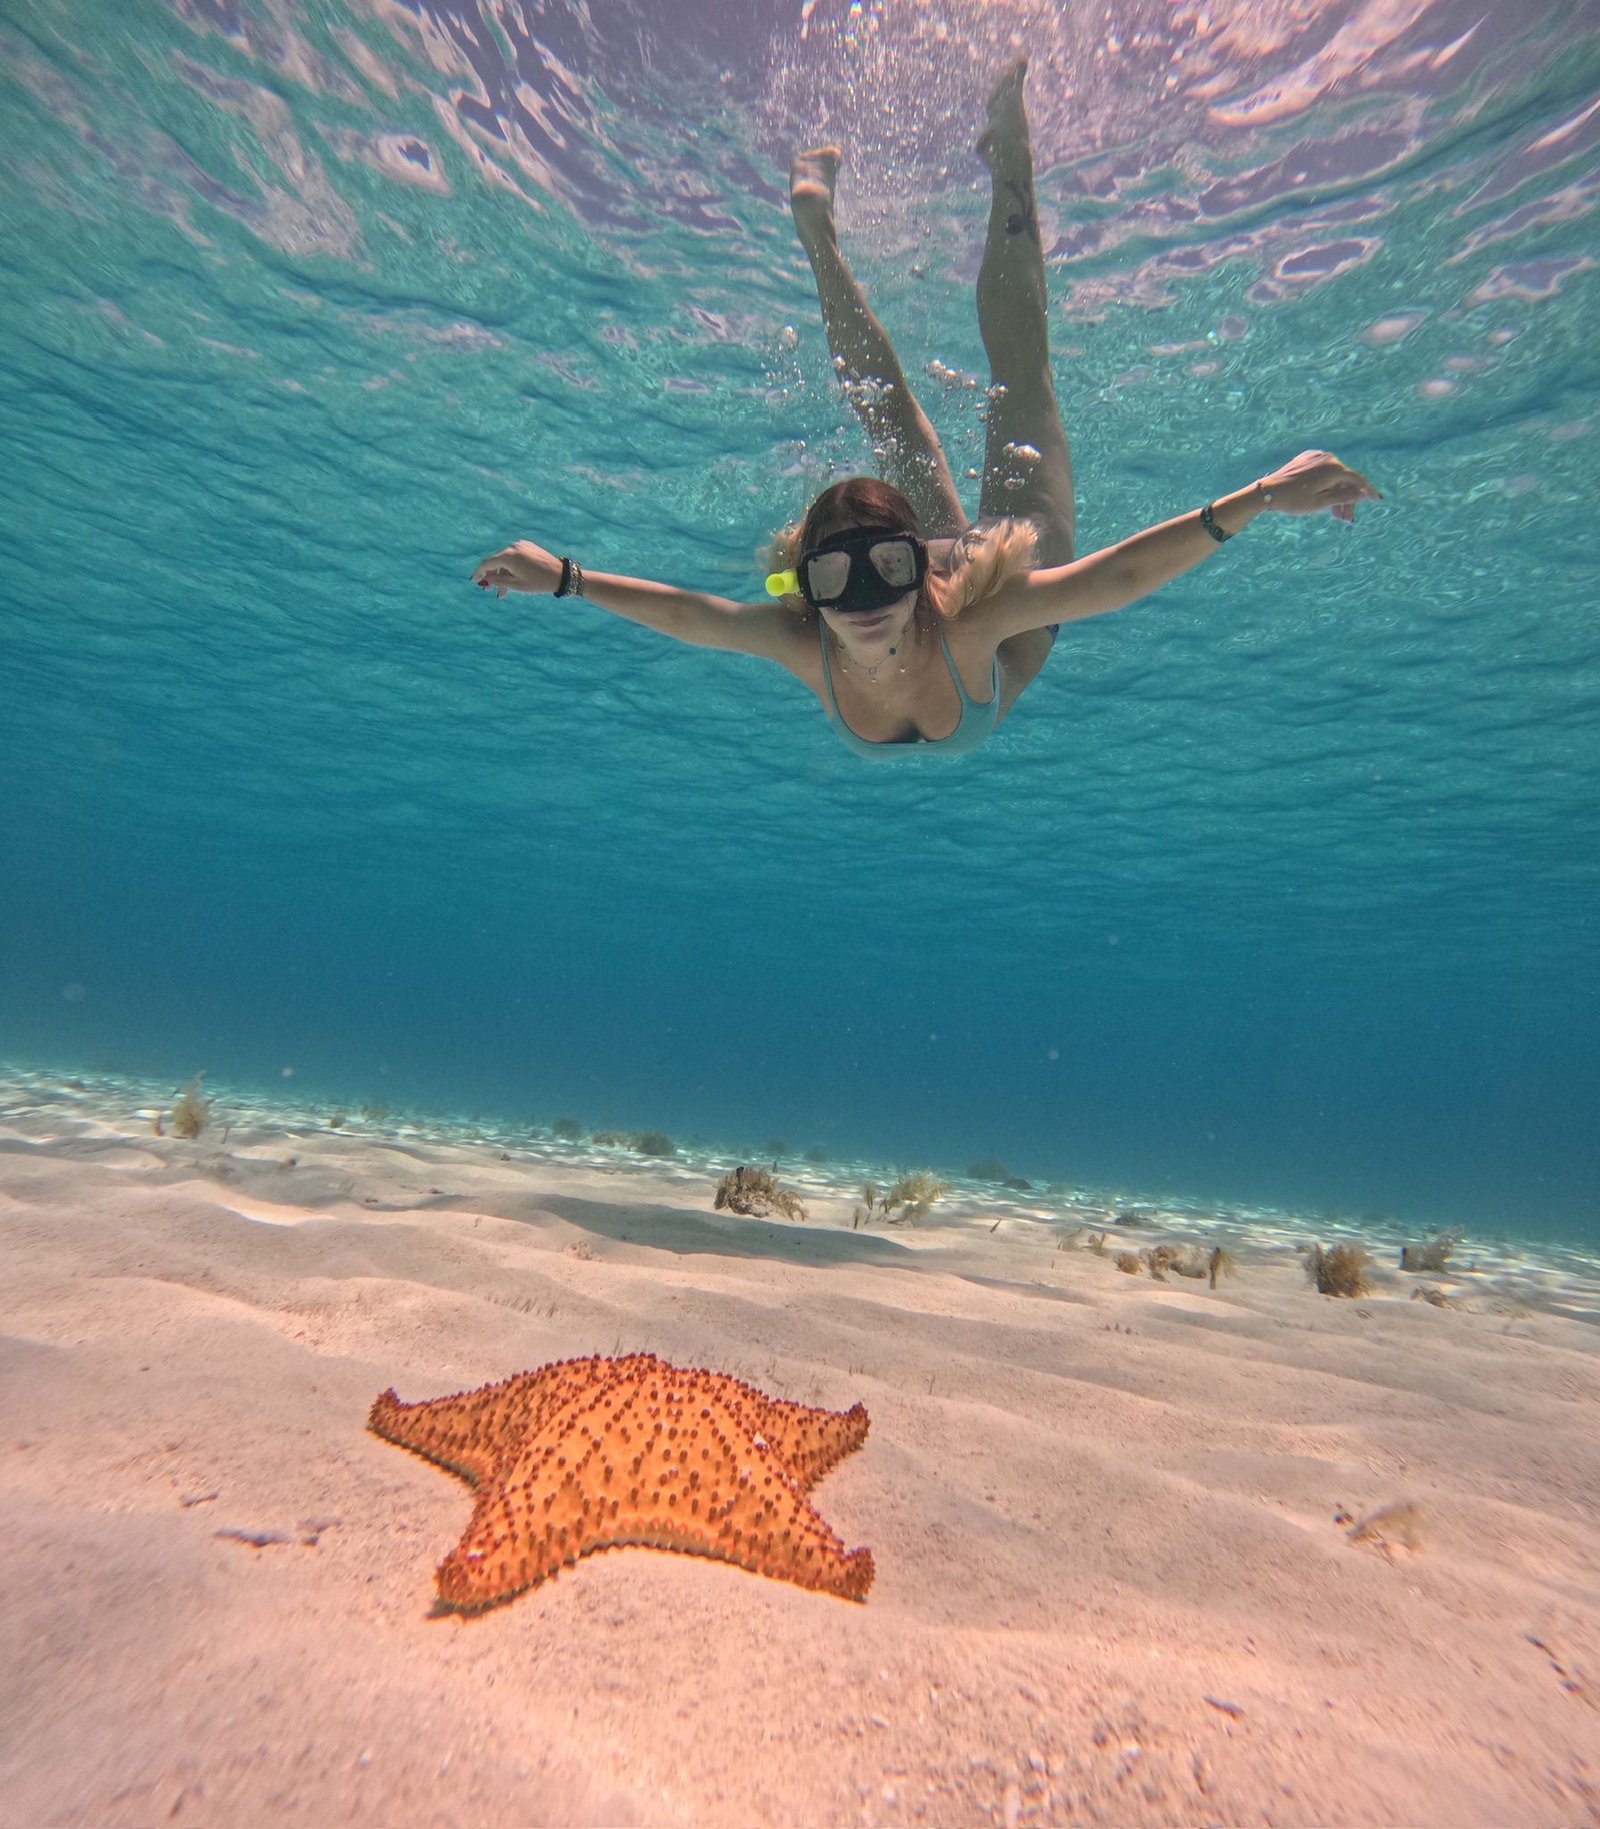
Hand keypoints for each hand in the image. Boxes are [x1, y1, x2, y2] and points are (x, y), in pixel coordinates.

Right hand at [471, 540, 561, 598]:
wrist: (561, 575)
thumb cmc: (539, 583)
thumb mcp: (516, 585)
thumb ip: (498, 582)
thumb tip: (484, 580)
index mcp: (509, 556)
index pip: (487, 563)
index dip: (479, 573)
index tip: (473, 582)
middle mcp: (513, 546)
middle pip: (496, 561)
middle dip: (492, 576)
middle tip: (487, 589)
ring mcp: (521, 545)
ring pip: (505, 560)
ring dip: (502, 574)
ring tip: (503, 591)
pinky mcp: (528, 546)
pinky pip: (514, 557)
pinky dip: (511, 567)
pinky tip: (512, 579)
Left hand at [1257, 450, 1381, 522]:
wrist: (1267, 492)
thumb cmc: (1293, 500)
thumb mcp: (1321, 503)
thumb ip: (1344, 497)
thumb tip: (1363, 494)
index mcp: (1333, 468)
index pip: (1357, 480)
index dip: (1368, 491)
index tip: (1378, 500)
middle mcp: (1327, 458)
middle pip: (1345, 480)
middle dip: (1347, 500)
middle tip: (1347, 520)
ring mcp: (1316, 456)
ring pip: (1334, 477)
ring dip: (1337, 495)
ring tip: (1336, 516)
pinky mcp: (1306, 459)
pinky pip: (1323, 472)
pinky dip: (1327, 485)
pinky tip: (1326, 500)